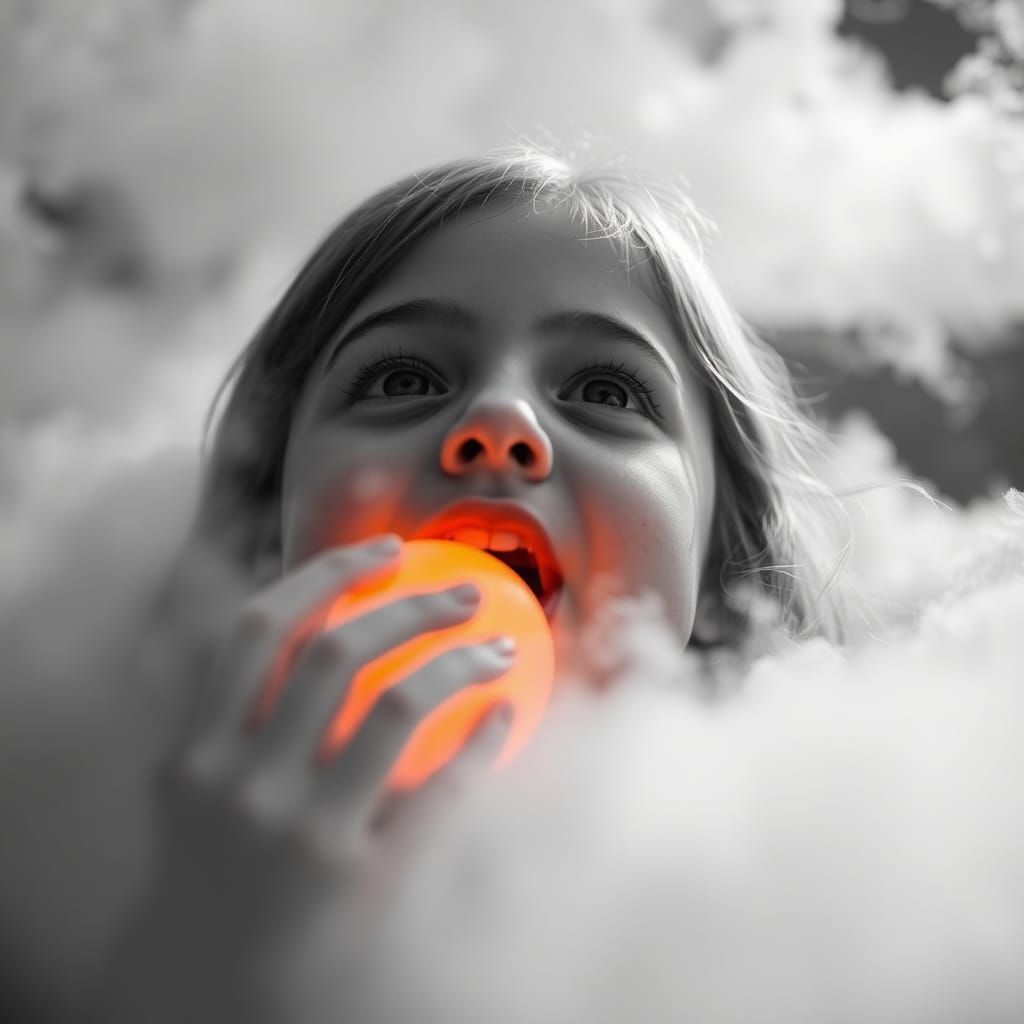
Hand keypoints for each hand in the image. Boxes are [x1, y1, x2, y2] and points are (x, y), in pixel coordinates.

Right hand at [85, 534, 514, 1022]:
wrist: (211, 985)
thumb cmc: (217, 864)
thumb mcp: (202, 782)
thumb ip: (244, 710)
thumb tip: (336, 621)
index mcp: (200, 746)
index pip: (261, 627)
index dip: (327, 573)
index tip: (386, 550)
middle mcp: (245, 779)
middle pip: (339, 652)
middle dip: (413, 604)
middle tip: (465, 592)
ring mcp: (303, 828)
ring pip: (399, 705)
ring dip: (461, 660)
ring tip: (500, 645)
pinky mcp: (360, 876)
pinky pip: (439, 789)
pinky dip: (480, 742)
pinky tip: (502, 717)